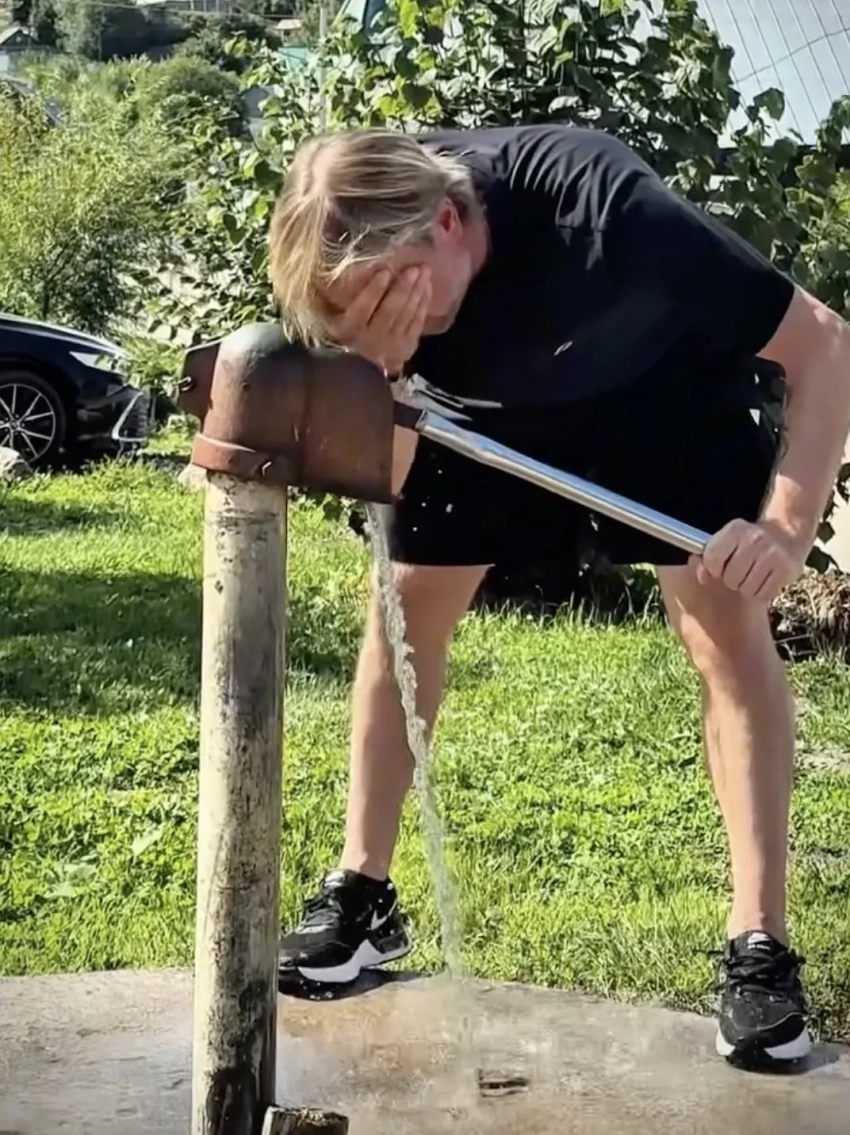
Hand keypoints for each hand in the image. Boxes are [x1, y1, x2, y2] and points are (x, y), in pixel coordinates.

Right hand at [331, 265, 431, 375]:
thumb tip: (362, 273)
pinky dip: (423, 304)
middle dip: (403, 287)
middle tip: (414, 268)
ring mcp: (393, 343)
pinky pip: (418, 322)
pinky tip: (427, 287)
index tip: (385, 271)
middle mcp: (373, 337)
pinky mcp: (408, 346)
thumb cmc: (348, 339)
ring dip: (417, 291)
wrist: (363, 374)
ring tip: (425, 271)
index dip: (374, 290)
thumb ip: (341, 302)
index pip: (363, 308)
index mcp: (352, 330)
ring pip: (407, 314)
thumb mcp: (337, 323)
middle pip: (390, 310)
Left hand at [690, 519, 806, 602]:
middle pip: (730, 578)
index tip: (719, 567)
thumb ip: (707, 557)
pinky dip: (761, 592)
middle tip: (741, 570)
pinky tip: (764, 579)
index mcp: (735, 529)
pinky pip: (763, 594)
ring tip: (753, 574)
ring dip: (747, 587)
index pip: (712, 559)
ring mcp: (772, 554)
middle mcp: (754, 539)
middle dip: (732, 579)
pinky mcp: (786, 570)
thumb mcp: (726, 541)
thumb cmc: (748, 542)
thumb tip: (702, 576)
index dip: (713, 568)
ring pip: (746, 588)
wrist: (786, 534)